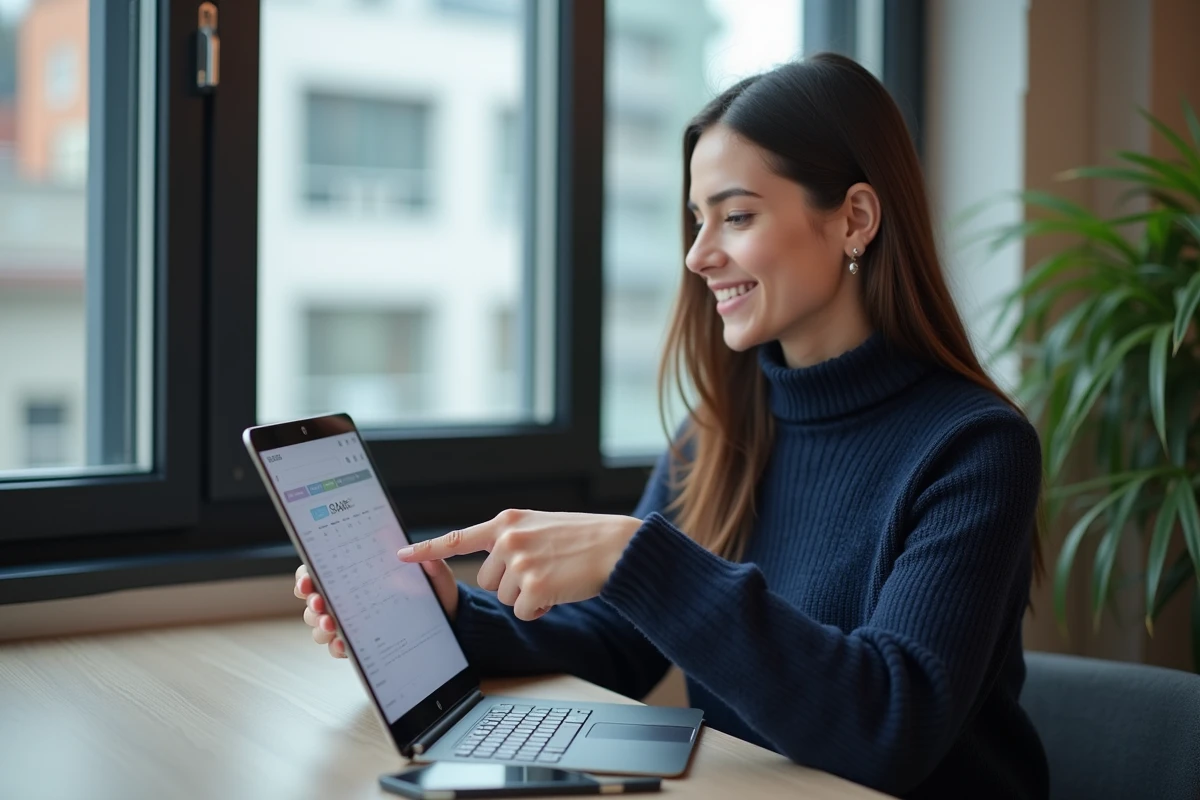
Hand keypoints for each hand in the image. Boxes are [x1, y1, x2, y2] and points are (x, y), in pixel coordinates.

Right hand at [293, 559, 459, 658]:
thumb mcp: (435, 576)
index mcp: (360, 575)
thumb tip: (417, 554)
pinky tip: (343, 643)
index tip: (307, 581)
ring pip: (320, 624)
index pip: (321, 571)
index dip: (307, 576)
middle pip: (314, 600)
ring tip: (332, 624)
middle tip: (320, 604)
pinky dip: (337, 646)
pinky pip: (338, 647)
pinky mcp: (361, 642)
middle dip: (312, 603)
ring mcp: (353, 621)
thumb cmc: (436, 594)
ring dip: (321, 625)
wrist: (449, 622)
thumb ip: (430, 564)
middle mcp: (351, 598)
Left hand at [398, 510, 641, 620]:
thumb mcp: (540, 526)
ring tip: (555, 577)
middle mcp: (508, 539)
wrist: (618, 546)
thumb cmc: (583, 538)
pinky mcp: (534, 586)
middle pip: (486, 581)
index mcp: (507, 521)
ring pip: (504, 599)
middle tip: (542, 571)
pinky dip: (539, 610)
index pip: (457, 538)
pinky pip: (523, 612)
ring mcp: (519, 562)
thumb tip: (489, 561)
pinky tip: (559, 592)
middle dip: (510, 584)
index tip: (399, 556)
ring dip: (527, 597)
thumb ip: (511, 538)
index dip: (426, 551)